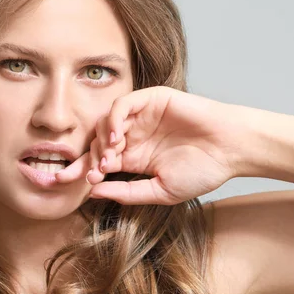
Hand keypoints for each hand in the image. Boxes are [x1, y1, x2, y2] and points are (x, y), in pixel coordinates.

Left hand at [56, 86, 239, 204]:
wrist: (231, 150)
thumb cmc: (202, 171)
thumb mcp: (160, 191)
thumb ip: (127, 193)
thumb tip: (93, 194)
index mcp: (133, 158)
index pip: (99, 162)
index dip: (80, 170)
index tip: (62, 181)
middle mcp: (133, 136)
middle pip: (97, 142)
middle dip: (89, 158)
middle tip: (94, 173)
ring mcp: (141, 117)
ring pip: (106, 123)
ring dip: (102, 141)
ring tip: (110, 158)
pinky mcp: (151, 99)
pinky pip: (122, 104)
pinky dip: (114, 118)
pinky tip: (117, 137)